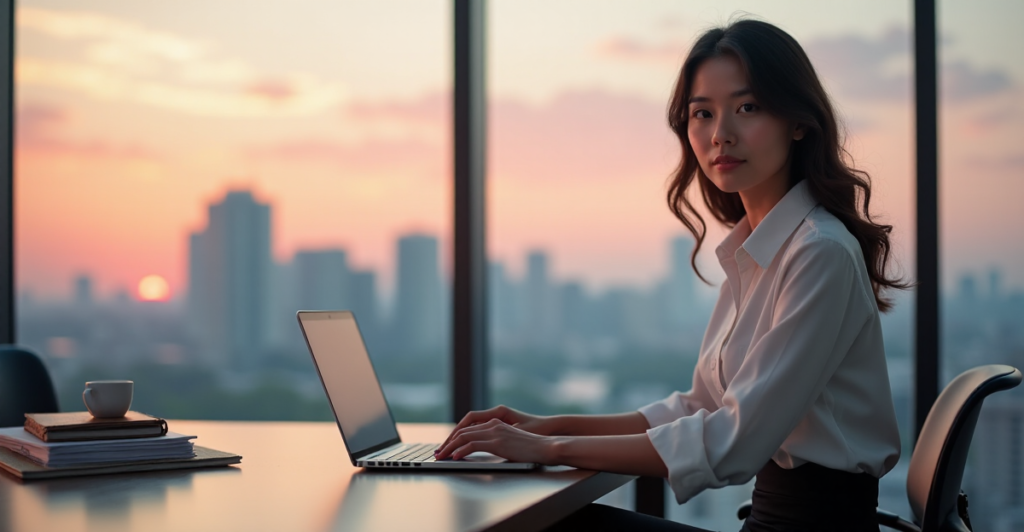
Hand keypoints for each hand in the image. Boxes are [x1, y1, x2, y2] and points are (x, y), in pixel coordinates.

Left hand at [439, 405, 553, 450]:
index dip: (455, 437)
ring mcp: (495, 432)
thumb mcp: (510, 441)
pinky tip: (455, 457)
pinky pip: (473, 445)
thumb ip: (496, 441)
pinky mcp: (497, 442)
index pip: (468, 427)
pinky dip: (461, 451)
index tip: (447, 447)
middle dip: (448, 442)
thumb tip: (482, 450)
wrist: (545, 446)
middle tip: (439, 452)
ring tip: (442, 456)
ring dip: (450, 447)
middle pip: (462, 431)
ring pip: (464, 437)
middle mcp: (493, 424)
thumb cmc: (531, 447)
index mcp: (496, 422)